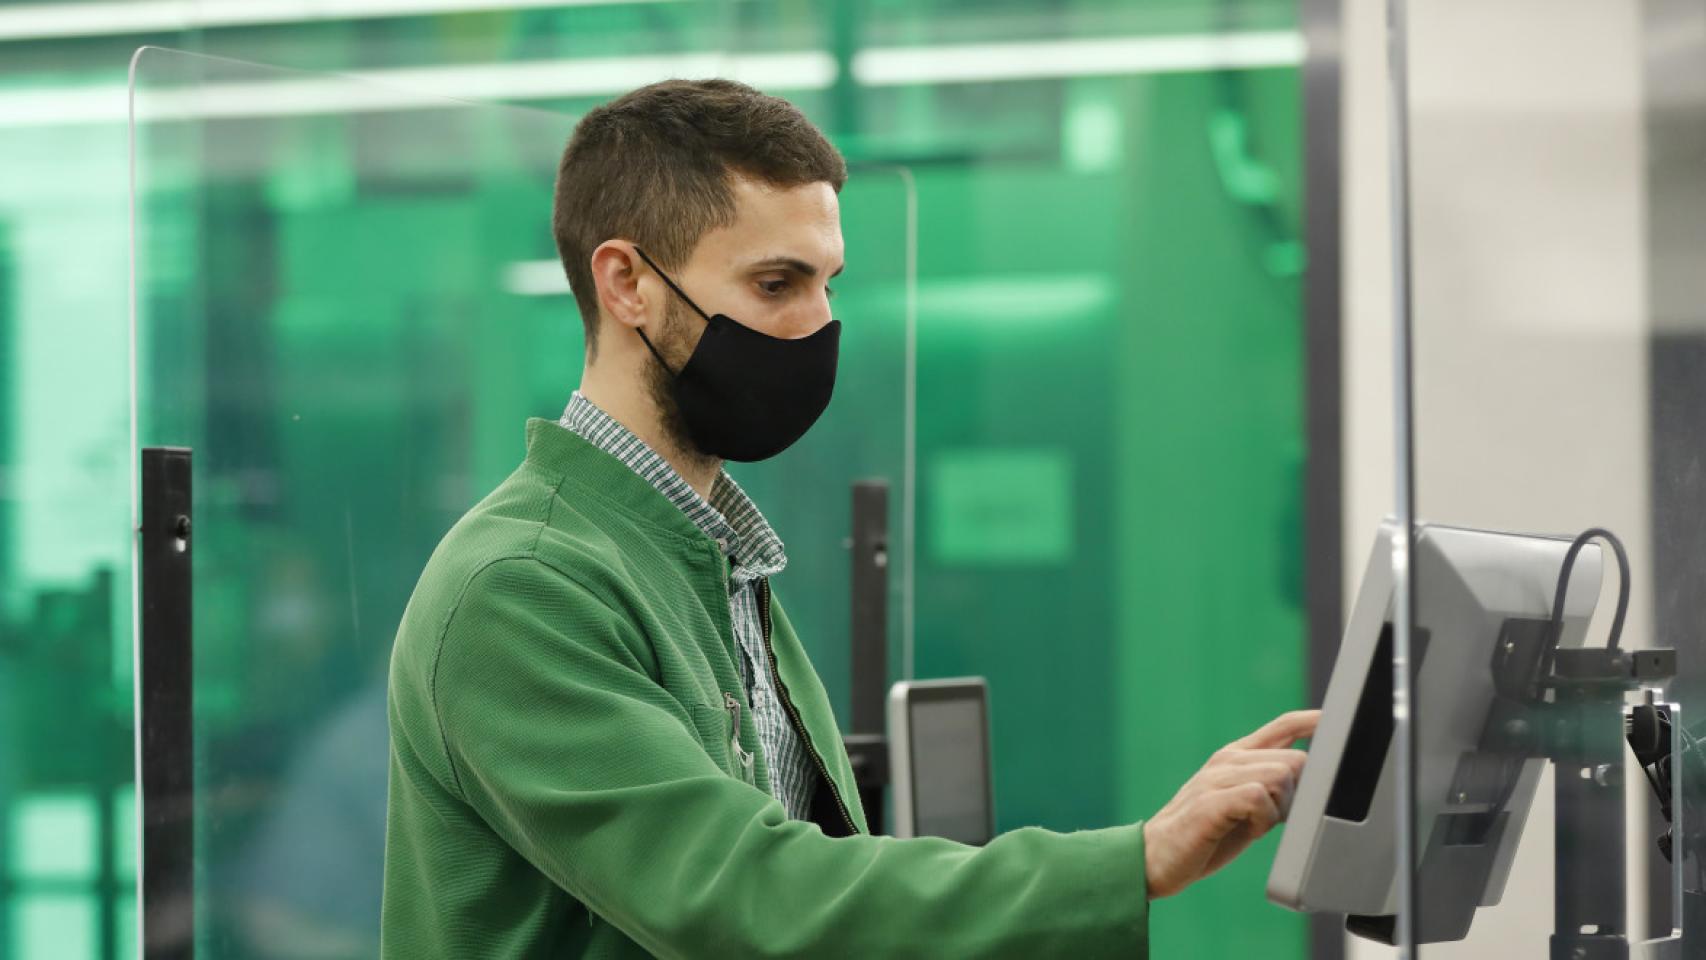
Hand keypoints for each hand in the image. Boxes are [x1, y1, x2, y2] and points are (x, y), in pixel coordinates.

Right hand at [1141, 709, 1319, 899]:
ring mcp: (1217, 778)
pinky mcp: (1211, 801)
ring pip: (1280, 775)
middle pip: (1295, 759)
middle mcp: (1227, 760)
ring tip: (1257, 824)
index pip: (1283, 725)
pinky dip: (1263, 820)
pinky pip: (1259, 798)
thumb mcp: (1242, 805)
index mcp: (1236, 756)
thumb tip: (1312, 782)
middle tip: (1275, 818)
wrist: (1154, 858)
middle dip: (1298, 794)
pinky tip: (1248, 830)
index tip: (1336, 720)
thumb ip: (1270, 788)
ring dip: (1280, 808)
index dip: (1313, 721)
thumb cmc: (1204, 835)